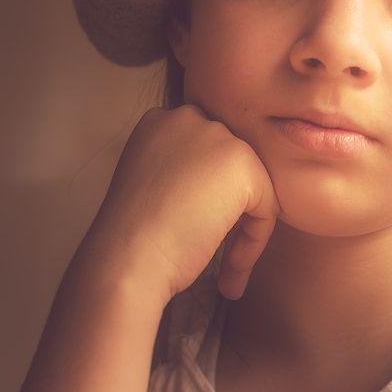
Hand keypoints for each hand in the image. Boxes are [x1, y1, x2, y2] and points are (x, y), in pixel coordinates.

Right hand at [81, 105, 278, 302]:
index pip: (205, 154)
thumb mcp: (152, 187)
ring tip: (225, 273)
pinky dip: (253, 242)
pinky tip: (230, 270)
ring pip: (251, 187)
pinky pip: (266, 206)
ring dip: (241, 231)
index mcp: (159, 121)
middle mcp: (188, 118)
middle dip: (228, 212)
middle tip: (217, 257)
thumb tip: (219, 188)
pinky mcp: (242, 164)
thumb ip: (182, 173)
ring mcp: (216, 136)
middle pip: (230, 167)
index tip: (193, 234)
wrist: (125, 258)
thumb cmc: (132, 238)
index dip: (206, 198)